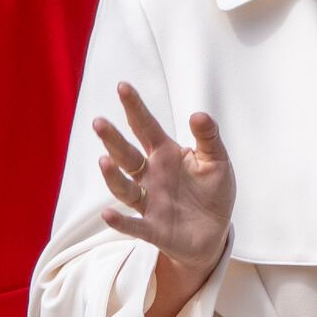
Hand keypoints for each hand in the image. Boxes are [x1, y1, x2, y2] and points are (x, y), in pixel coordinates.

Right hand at [93, 82, 234, 275]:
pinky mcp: (154, 229)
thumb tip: (197, 114)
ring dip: (113, 176)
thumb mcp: (217, 159)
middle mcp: (152, 175)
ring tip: (104, 161)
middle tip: (99, 122)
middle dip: (113, 140)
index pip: (146, 126)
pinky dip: (120, 221)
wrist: (215, 230)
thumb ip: (208, 136)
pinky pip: (134, 225)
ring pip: (125, 188)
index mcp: (166, 154)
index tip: (122, 86)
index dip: (135, 107)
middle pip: (128, 155)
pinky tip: (108, 214)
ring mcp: (150, 202)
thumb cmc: (213, 190)